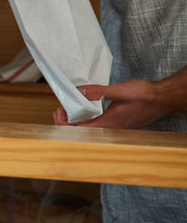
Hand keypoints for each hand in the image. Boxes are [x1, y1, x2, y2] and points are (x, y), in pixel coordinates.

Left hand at [52, 79, 167, 129]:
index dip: (66, 124)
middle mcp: (111, 129)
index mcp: (110, 124)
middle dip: (66, 123)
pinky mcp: (117, 123)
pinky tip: (82, 108)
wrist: (163, 99)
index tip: (59, 112)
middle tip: (58, 110)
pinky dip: (86, 118)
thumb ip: (98, 92)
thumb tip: (79, 91)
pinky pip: (97, 124)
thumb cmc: (146, 96)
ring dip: (75, 120)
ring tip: (66, 108)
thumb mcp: (119, 90)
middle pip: (83, 132)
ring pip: (89, 128)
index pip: (81, 131)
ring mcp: (115, 127)